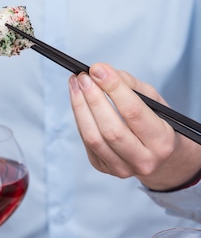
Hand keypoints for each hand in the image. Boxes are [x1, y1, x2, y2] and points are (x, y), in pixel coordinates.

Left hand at [68, 62, 200, 190]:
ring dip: (80, 107)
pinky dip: (80, 118)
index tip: (98, 69)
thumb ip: (129, 84)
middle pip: (111, 128)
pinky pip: (86, 142)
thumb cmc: (156, 122)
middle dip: (93, 98)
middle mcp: (144, 160)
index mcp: (162, 141)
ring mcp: (122, 168)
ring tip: (75, 84)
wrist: (158, 156)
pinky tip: (78, 100)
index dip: (113, 88)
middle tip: (83, 76)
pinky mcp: (104, 168)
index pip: (133, 111)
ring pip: (94, 138)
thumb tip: (100, 72)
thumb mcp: (153, 100)